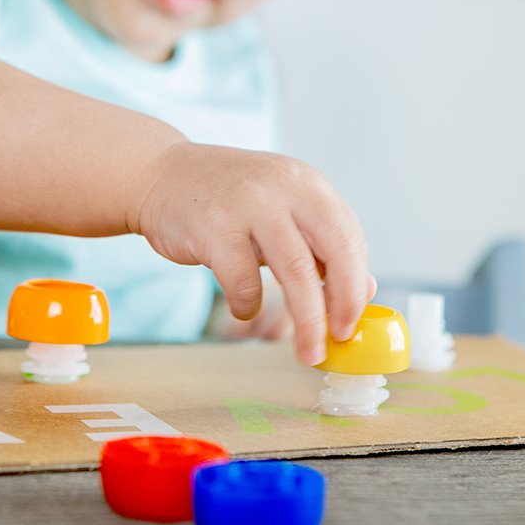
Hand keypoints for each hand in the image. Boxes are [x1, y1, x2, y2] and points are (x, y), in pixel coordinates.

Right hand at [128, 142, 374, 365]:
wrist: (159, 174)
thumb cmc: (226, 200)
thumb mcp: (281, 211)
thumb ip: (319, 245)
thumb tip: (364, 290)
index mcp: (308, 185)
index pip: (350, 239)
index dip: (357, 285)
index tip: (353, 320)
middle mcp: (285, 188)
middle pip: (334, 252)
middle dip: (343, 304)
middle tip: (340, 339)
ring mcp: (249, 204)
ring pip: (295, 271)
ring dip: (307, 320)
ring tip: (307, 351)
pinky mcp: (213, 227)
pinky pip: (243, 281)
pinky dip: (248, 305)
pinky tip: (244, 308)